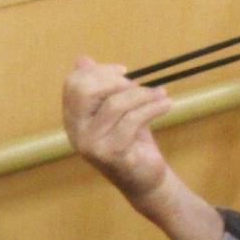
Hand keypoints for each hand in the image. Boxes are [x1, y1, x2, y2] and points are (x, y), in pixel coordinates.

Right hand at [63, 56, 174, 202]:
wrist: (146, 179)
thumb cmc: (132, 142)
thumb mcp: (117, 110)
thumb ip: (100, 87)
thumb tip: (82, 60)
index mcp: (73, 119)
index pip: (74, 83)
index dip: (100, 72)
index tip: (123, 73)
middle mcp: (75, 132)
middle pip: (85, 89)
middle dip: (116, 81)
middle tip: (140, 87)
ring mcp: (91, 145)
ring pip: (115, 103)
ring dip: (144, 94)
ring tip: (161, 96)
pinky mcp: (111, 153)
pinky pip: (132, 120)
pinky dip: (153, 108)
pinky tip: (166, 105)